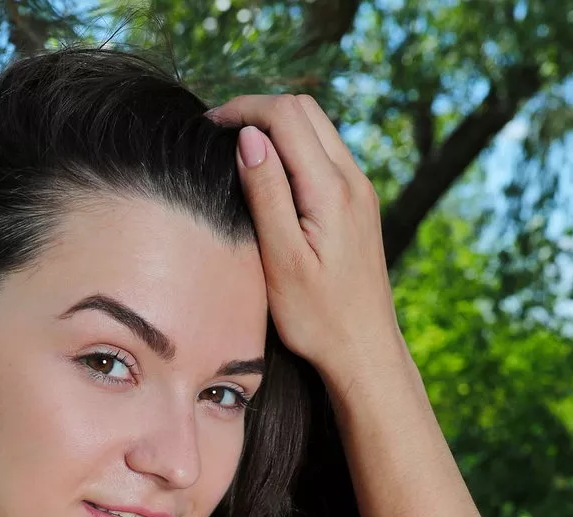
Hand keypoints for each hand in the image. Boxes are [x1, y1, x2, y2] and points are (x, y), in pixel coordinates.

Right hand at [204, 94, 403, 396]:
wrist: (364, 351)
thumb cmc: (318, 319)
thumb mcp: (282, 260)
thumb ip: (266, 194)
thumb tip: (249, 137)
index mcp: (332, 190)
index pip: (286, 116)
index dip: (244, 109)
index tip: (208, 124)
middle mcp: (353, 180)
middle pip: (305, 110)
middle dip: (259, 109)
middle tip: (218, 131)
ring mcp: (360, 191)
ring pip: (317, 128)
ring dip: (277, 126)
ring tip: (238, 148)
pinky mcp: (359, 204)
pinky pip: (325, 153)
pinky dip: (294, 146)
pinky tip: (269, 172)